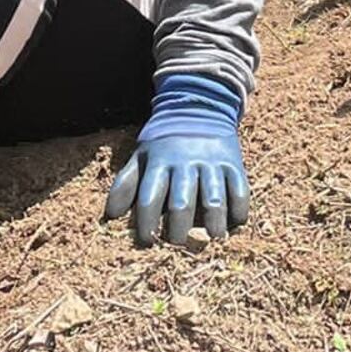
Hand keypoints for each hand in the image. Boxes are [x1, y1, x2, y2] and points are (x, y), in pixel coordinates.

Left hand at [104, 71, 249, 246]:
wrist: (198, 106)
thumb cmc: (164, 141)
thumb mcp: (142, 155)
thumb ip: (126, 183)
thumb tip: (111, 215)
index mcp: (159, 162)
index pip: (149, 196)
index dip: (146, 222)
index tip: (146, 242)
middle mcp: (185, 162)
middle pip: (181, 201)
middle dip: (179, 228)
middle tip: (178, 245)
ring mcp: (211, 162)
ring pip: (213, 197)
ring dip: (214, 221)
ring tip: (213, 239)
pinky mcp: (233, 163)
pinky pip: (239, 188)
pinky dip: (239, 208)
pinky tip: (235, 224)